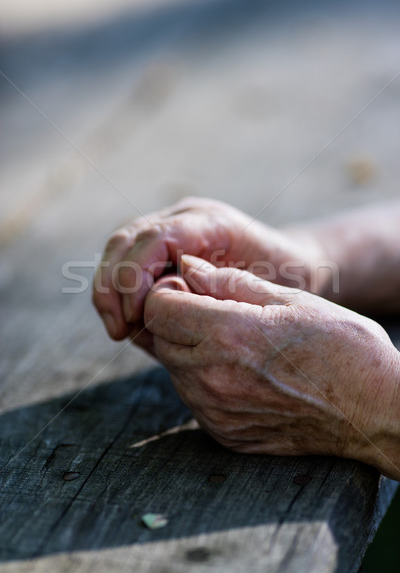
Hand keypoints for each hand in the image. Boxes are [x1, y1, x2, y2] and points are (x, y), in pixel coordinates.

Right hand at [92, 197, 323, 341]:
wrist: (292, 262)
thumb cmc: (283, 280)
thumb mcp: (259, 291)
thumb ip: (210, 298)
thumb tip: (156, 318)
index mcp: (210, 221)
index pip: (154, 239)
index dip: (133, 278)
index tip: (134, 318)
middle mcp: (185, 216)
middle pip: (125, 239)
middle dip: (112, 286)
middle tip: (119, 329)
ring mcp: (172, 224)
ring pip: (119, 246)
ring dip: (109, 288)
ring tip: (118, 328)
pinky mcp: (165, 243)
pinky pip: (128, 259)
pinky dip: (118, 289)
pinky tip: (126, 318)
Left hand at [144, 255, 399, 479]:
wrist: (373, 410)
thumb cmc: (342, 346)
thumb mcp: (291, 300)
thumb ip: (230, 282)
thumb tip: (188, 266)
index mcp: (228, 335)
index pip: (158, 308)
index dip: (169, 292)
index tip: (192, 288)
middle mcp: (212, 378)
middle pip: (160, 338)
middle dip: (177, 319)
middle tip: (215, 313)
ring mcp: (215, 411)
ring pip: (174, 369)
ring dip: (190, 350)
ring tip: (235, 344)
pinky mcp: (222, 433)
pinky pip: (193, 398)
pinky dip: (205, 380)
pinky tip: (243, 374)